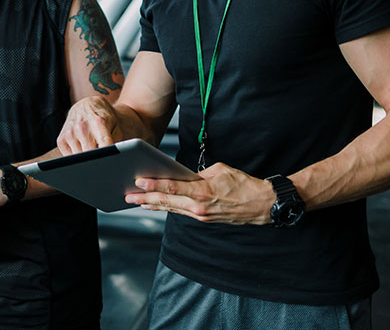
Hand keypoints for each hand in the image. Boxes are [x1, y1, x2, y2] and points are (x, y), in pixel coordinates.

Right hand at [57, 95, 123, 154]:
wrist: (86, 106)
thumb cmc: (103, 118)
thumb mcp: (115, 127)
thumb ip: (116, 143)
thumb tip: (114, 159)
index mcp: (98, 123)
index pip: (104, 148)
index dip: (108, 158)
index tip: (110, 163)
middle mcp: (82, 127)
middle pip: (90, 156)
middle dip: (97, 160)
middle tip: (101, 158)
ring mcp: (70, 134)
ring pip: (79, 160)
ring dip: (86, 160)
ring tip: (91, 149)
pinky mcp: (61, 140)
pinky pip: (69, 158)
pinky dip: (76, 158)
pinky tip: (82, 148)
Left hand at [125, 161, 274, 225]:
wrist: (262, 205)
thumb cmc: (244, 184)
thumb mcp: (220, 170)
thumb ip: (199, 174)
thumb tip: (185, 176)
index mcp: (203, 192)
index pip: (173, 188)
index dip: (154, 185)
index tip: (138, 182)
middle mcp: (199, 207)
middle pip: (167, 202)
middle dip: (145, 198)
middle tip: (127, 195)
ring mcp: (201, 216)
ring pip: (172, 208)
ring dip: (153, 205)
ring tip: (136, 201)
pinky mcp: (204, 219)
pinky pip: (181, 212)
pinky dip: (167, 208)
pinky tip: (156, 206)